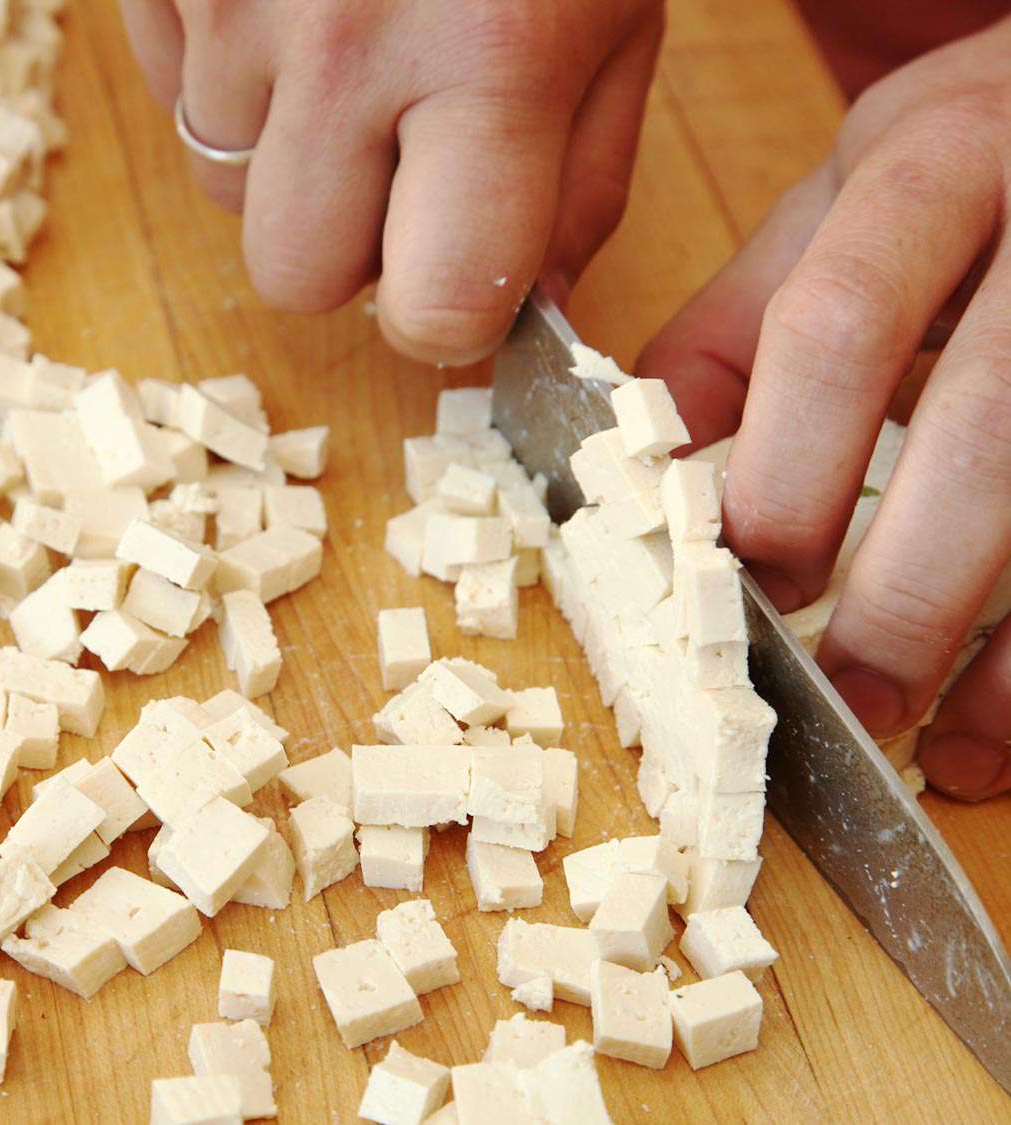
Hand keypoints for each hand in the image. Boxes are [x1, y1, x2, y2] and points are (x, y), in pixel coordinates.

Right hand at [119, 0, 663, 364]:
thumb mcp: (616, 10)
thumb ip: (581, 175)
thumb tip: (526, 306)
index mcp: (491, 59)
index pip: (434, 305)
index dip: (447, 313)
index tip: (459, 276)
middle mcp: (342, 41)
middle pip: (294, 276)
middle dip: (347, 248)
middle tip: (395, 159)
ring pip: (220, 188)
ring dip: (283, 154)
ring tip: (346, 43)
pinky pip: (172, 94)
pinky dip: (229, 76)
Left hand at [638, 17, 1010, 798]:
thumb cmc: (964, 164)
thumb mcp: (842, 200)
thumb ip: (739, 319)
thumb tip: (631, 455)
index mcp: (926, 171)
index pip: (834, 333)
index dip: (783, 475)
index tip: (743, 587)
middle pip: (983, 432)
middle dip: (902, 591)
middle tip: (840, 702)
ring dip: (1006, 649)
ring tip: (940, 749)